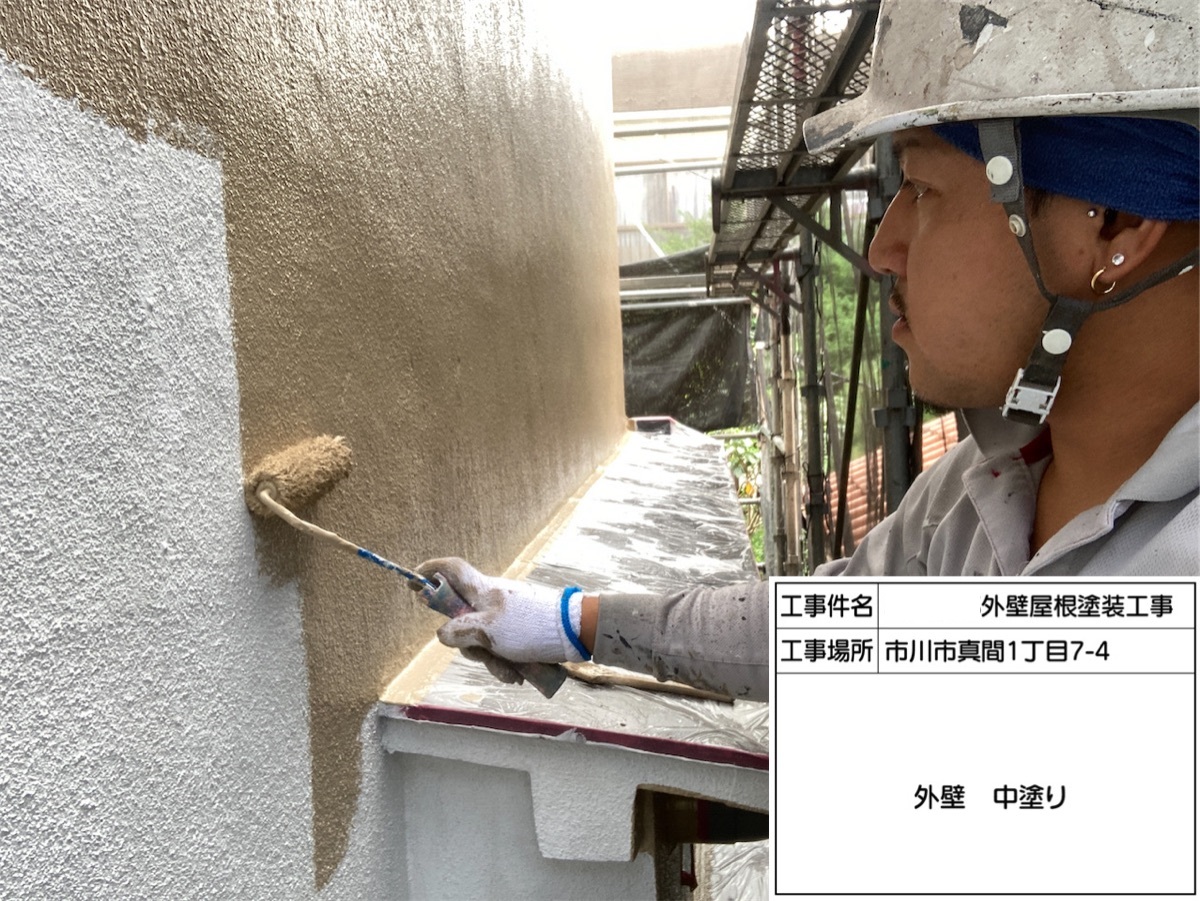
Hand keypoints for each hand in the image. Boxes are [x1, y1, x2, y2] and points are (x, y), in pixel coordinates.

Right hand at [416, 558, 588, 671]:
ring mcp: (506, 615)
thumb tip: (441, 634)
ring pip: (482, 639)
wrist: (575, 632)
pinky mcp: (519, 630)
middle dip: (467, 644)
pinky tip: (521, 673)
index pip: (450, 569)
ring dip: (492, 660)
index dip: (430, 571)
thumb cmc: (531, 627)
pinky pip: (502, 648)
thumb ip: (458, 632)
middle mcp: (491, 600)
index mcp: (482, 590)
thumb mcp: (487, 633)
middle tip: (481, 653)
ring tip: (511, 670)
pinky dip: (507, 662)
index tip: (412, 581)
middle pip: (461, 618)